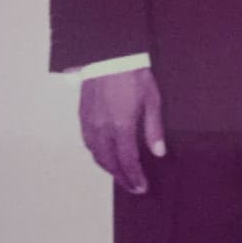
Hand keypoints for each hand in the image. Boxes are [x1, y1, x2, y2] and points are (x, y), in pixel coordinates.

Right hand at [79, 68, 165, 193]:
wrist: (109, 55)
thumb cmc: (133, 75)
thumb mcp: (151, 99)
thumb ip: (153, 128)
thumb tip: (158, 152)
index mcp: (122, 125)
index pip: (128, 160)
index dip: (135, 177)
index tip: (142, 187)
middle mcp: (103, 128)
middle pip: (110, 163)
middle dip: (122, 178)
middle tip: (133, 187)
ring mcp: (90, 122)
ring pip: (96, 155)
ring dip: (109, 168)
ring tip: (121, 174)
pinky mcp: (82, 116)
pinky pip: (88, 142)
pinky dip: (97, 154)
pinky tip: (106, 155)